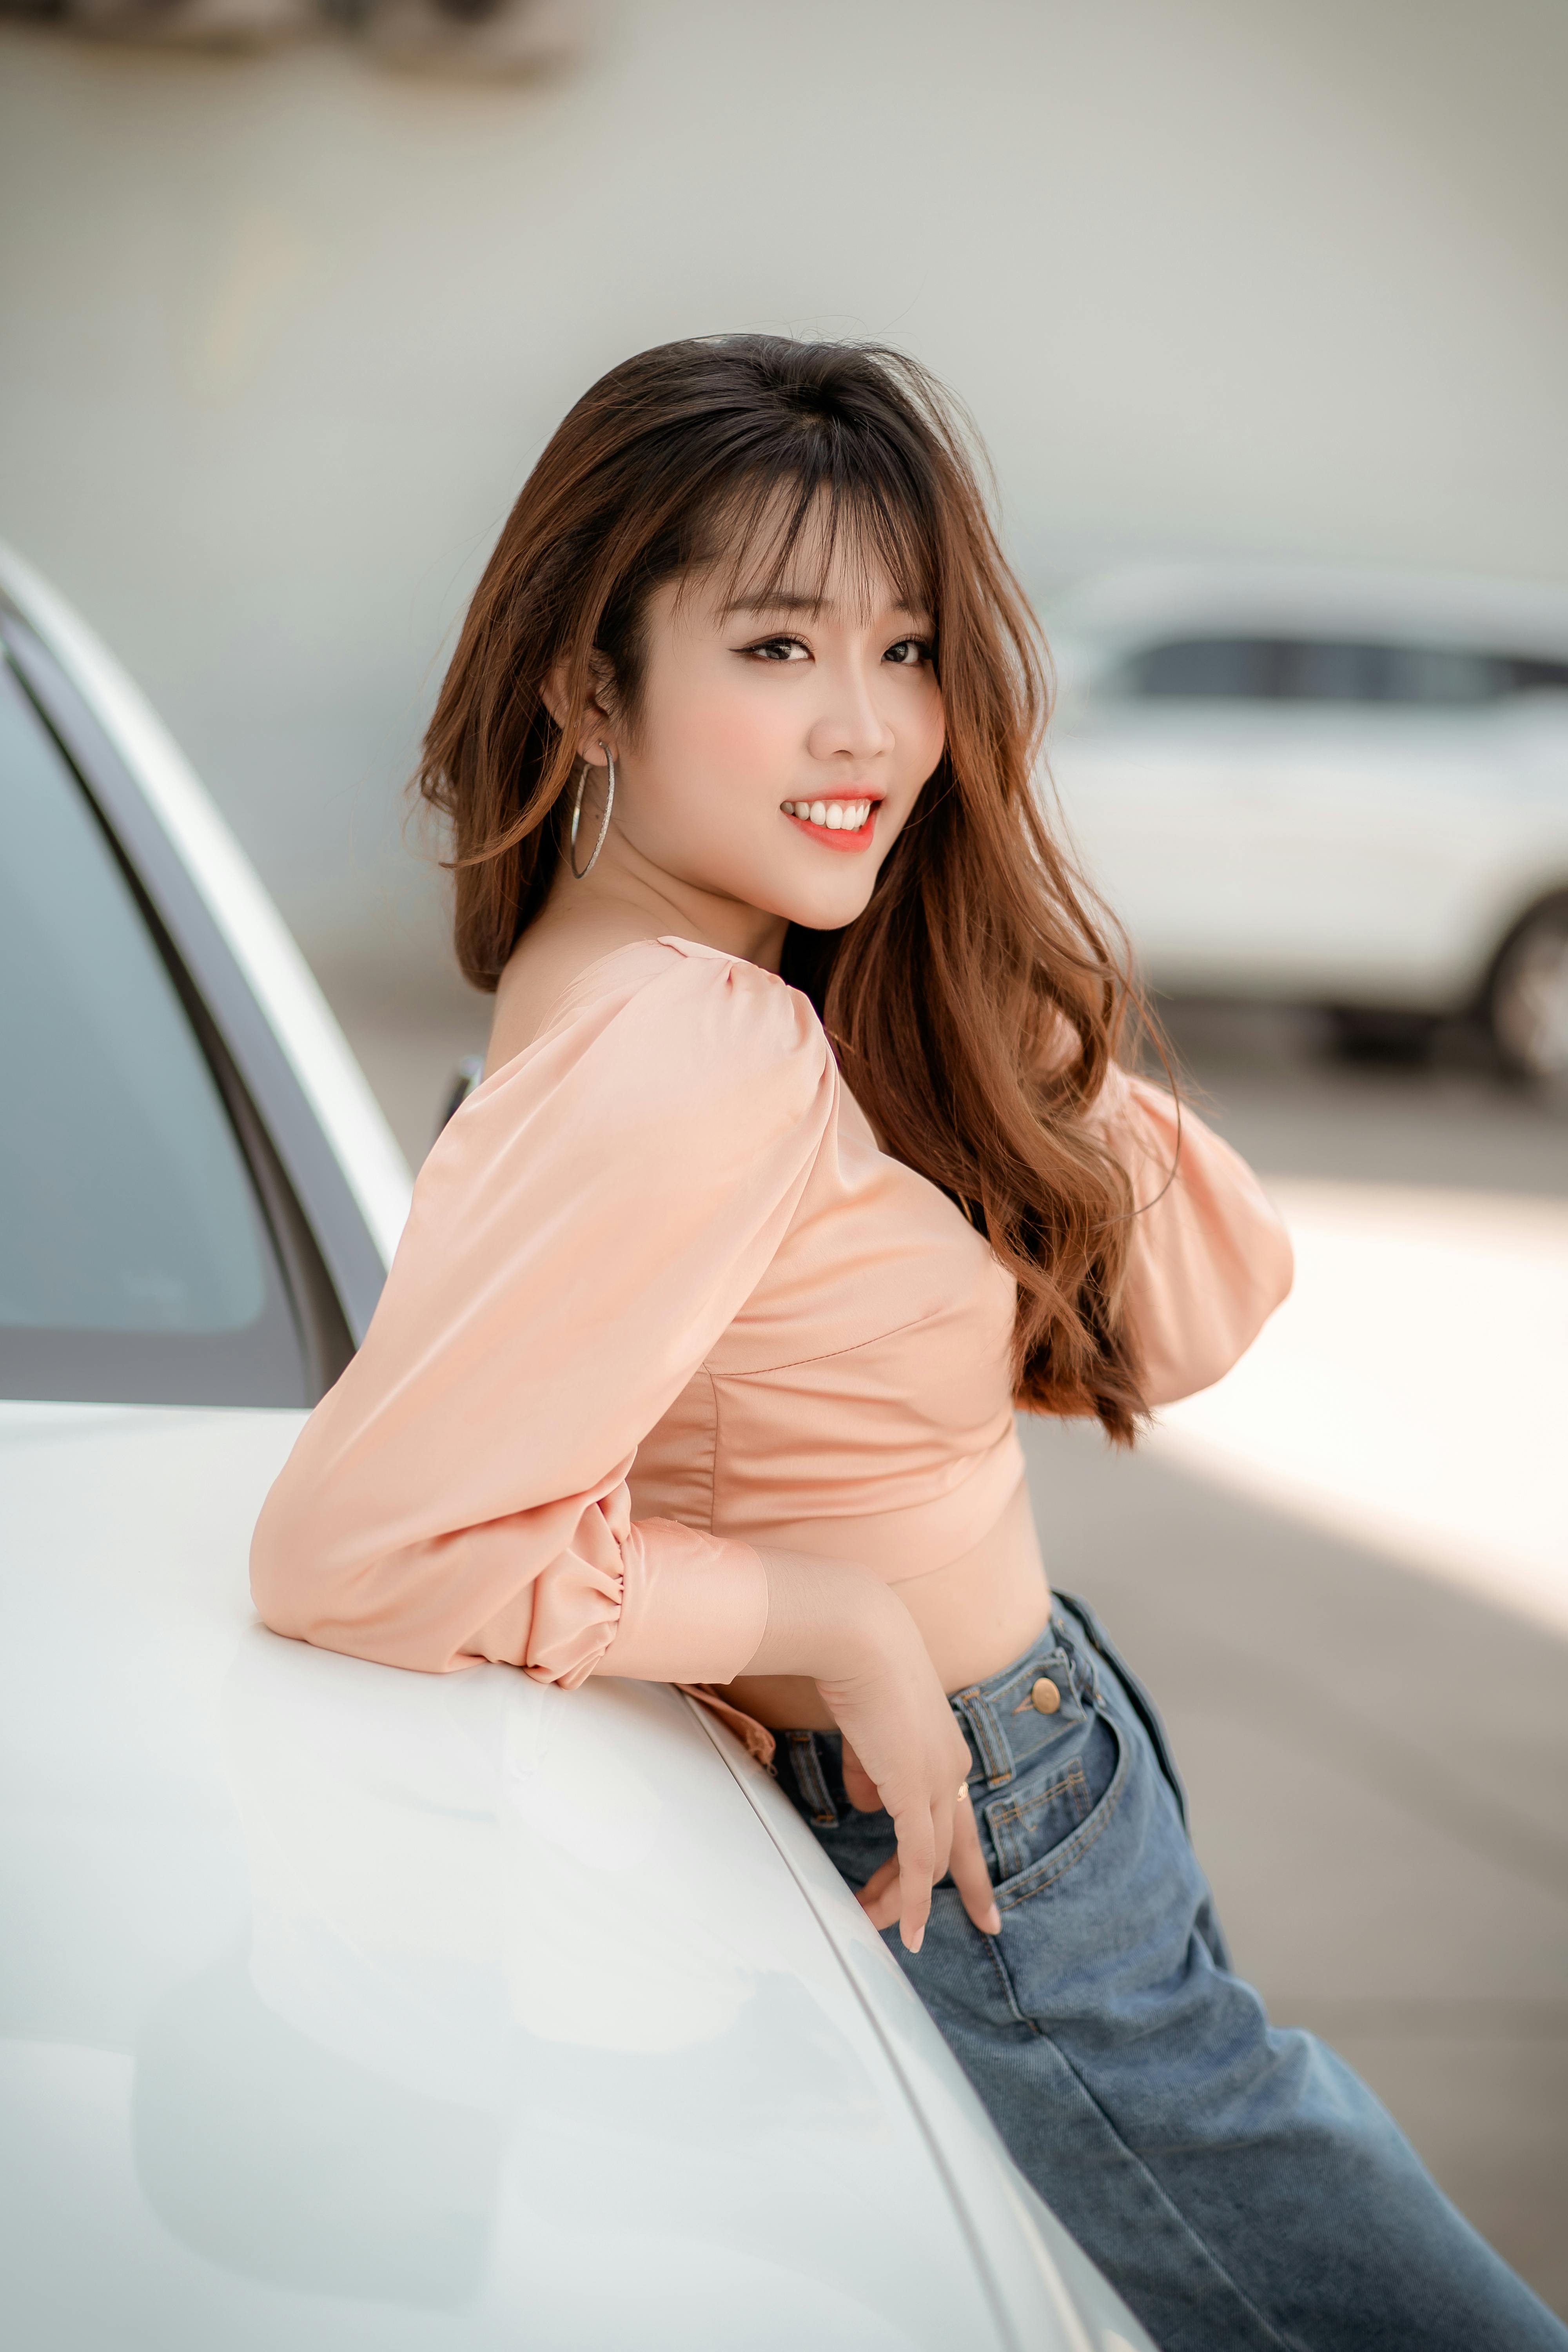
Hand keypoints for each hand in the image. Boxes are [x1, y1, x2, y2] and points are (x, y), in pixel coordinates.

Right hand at [740, 1548, 998, 1952]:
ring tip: (878, 1923)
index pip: (958, 1814)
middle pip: (957, 1846)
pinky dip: (910, 1899)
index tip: (973, 1889)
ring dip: (904, 1898)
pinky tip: (903, 1926)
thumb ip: (872, 1769)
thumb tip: (870, 1802)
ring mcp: (936, 1780)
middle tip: (974, 1925)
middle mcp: (950, 1768)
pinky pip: (916, 1860)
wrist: (859, 1636)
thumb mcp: (870, 1729)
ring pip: (930, 1860)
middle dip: (966, 1888)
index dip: (964, 1855)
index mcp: (943, 1749)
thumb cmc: (858, 1667)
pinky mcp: (914, 1790)